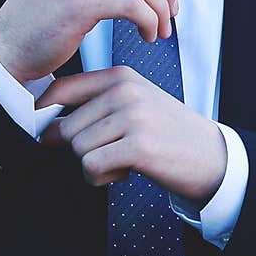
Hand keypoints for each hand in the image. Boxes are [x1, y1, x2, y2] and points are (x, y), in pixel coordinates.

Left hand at [37, 65, 227, 205]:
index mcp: (120, 76)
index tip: (50, 134)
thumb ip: (93, 108)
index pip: (60, 90)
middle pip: (65, 128)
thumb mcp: (132, 107)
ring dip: (93, 166)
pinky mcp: (138, 145)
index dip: (44, 116)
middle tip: (109, 153)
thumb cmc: (166, 134)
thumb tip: (45, 129)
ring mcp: (132, 116)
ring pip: (77, 149)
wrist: (211, 156)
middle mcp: (125, 91)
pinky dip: (100, 178)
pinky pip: (90, 166)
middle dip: (80, 150)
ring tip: (121, 161)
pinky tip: (124, 173)